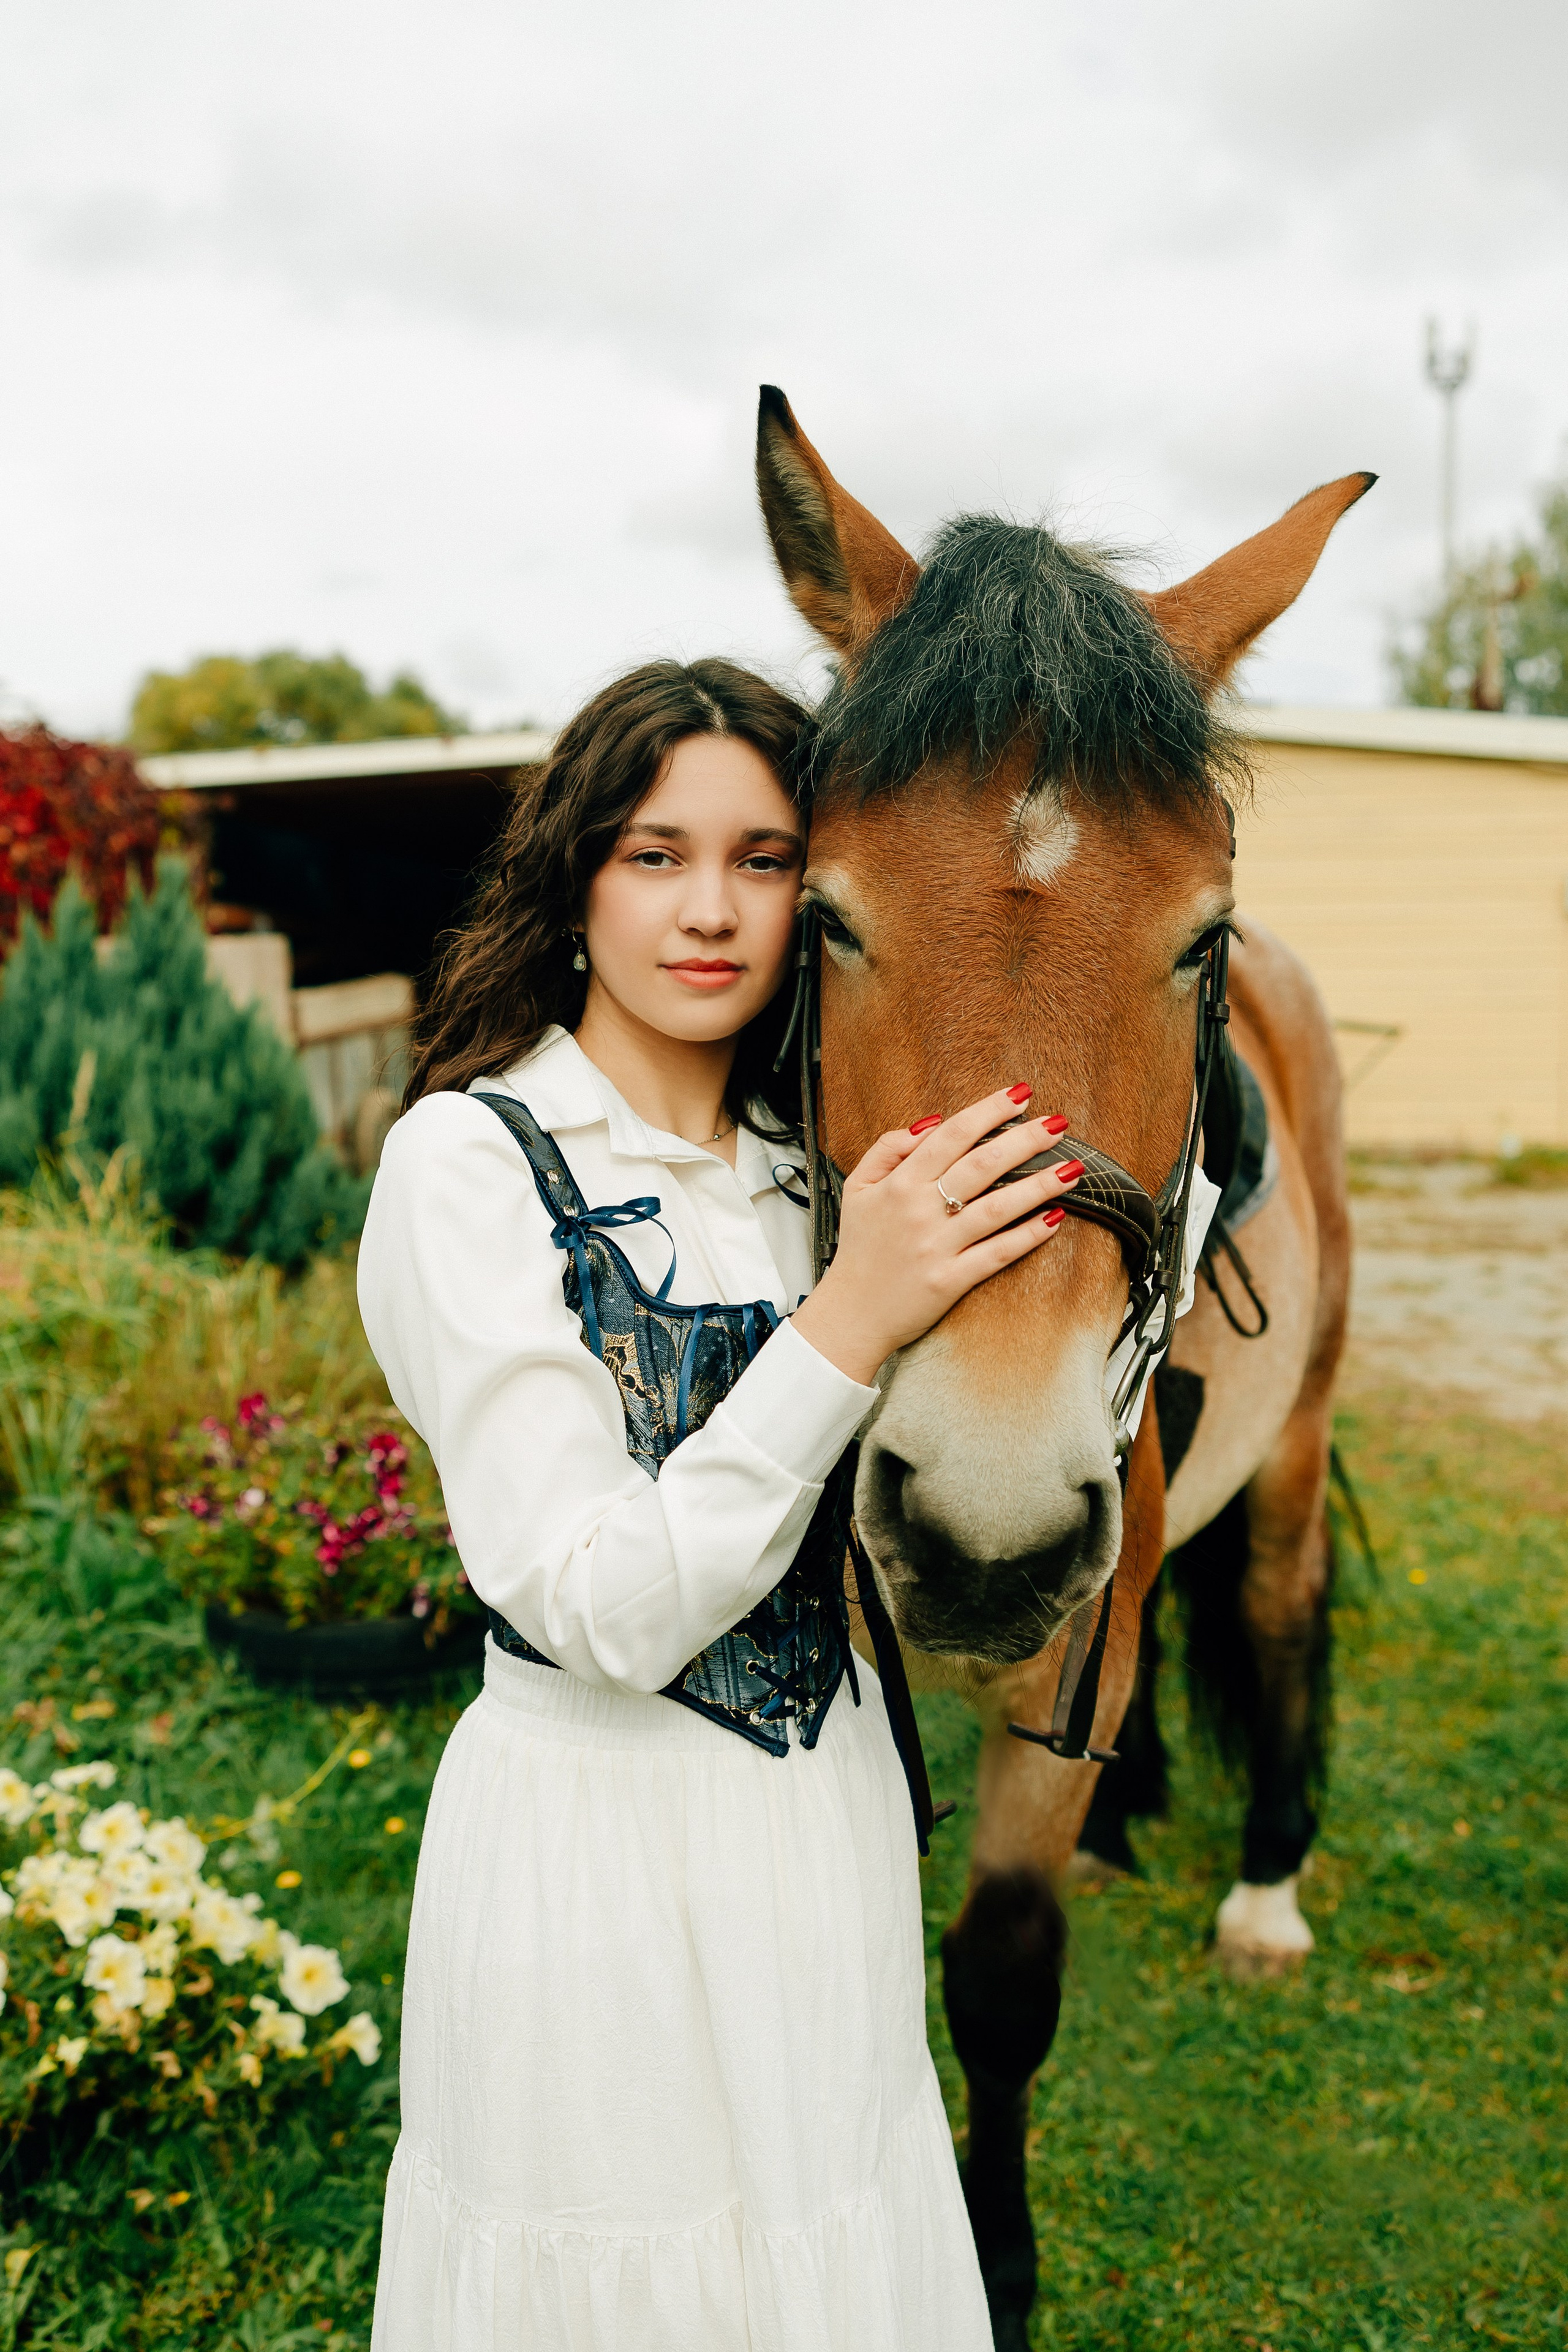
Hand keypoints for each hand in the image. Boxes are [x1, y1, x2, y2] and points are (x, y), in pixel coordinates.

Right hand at [789, 1088, 1082, 1385]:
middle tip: (1058, 1124)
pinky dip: (1026, 1237)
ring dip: (1038, 1186)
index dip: (988, 1111)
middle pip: (981, 1165)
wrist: (851, 1313)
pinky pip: (996, 1254)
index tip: (1019, 1095)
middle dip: (1024, 1140)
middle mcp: (920, 1210)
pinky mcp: (950, 1280)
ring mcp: (937, 1246)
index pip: (950, 1135)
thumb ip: (888, 1148)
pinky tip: (1054, 1219)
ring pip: (996, 1208)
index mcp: (899, 1184)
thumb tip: (931, 1123)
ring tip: (1072, 1169)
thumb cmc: (859, 1248)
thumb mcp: (857, 1187)